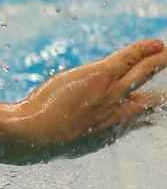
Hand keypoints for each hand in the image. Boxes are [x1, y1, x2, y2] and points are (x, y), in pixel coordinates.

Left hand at [8, 39, 166, 161]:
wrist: (34, 134)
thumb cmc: (46, 141)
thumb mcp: (77, 144)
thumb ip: (95, 135)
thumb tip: (105, 132)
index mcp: (111, 128)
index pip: (140, 116)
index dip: (152, 107)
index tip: (161, 100)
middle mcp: (118, 112)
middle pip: (150, 98)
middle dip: (163, 91)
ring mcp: (111, 93)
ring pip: (144, 72)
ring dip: (161, 61)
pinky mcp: (101, 76)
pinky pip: (128, 58)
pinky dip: (144, 50)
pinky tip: (158, 44)